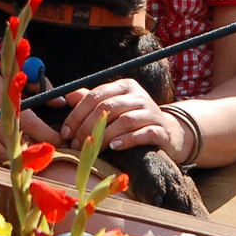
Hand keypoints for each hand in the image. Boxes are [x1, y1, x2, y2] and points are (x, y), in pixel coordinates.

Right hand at [0, 56, 59, 163]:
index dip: (50, 137)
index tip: (59, 142)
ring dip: (19, 161)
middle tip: (47, 154)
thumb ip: (33, 85)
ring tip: (30, 161)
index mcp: (2, 99)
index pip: (34, 125)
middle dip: (37, 153)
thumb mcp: (0, 72)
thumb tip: (58, 100)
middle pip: (21, 145)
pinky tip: (7, 166)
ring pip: (4, 157)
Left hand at [57, 78, 180, 157]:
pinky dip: (127, 140)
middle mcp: (139, 96)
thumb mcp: (114, 108)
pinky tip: (115, 147)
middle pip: (107, 108)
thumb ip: (92, 101)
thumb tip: (68, 96)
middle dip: (87, 128)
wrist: (169, 133)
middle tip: (77, 146)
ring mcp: (151, 112)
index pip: (95, 96)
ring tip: (93, 149)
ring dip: (105, 136)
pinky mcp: (161, 130)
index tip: (65, 133)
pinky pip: (143, 133)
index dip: (77, 114)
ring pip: (124, 120)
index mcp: (124, 86)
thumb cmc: (134, 120)